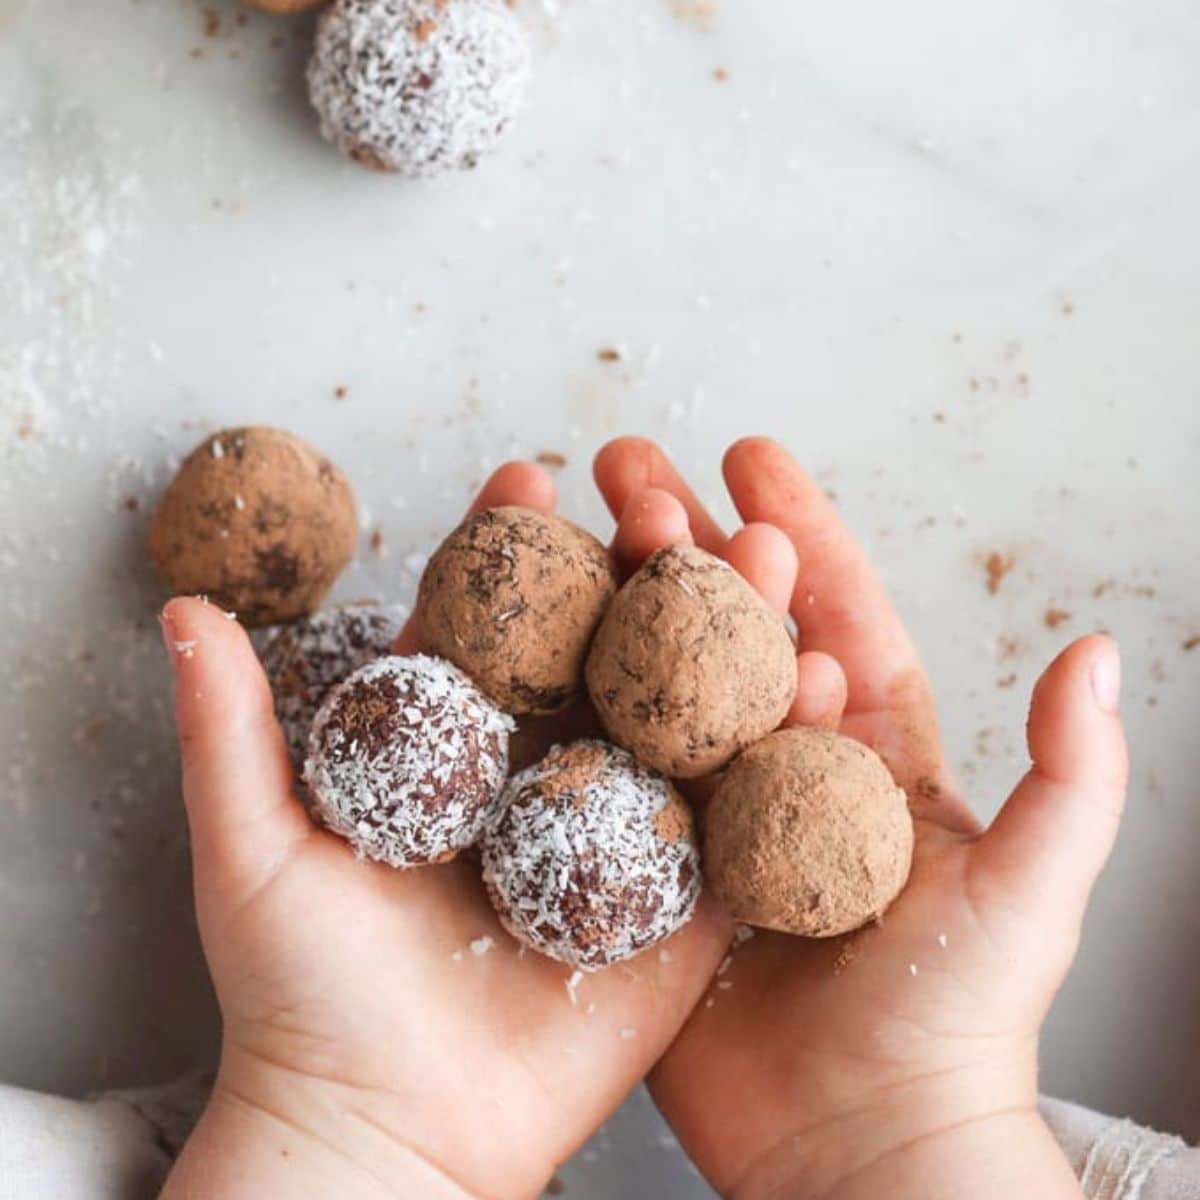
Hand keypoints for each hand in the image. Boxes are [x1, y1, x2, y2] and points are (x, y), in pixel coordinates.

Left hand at [159, 463, 731, 1199]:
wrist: (387, 1136)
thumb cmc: (300, 997)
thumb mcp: (253, 848)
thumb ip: (231, 729)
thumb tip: (183, 605)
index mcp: (460, 752)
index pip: (492, 627)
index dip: (508, 550)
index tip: (529, 474)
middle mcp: (546, 781)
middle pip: (602, 655)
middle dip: (638, 570)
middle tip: (664, 498)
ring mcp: (621, 839)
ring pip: (683, 719)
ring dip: (727, 636)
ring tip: (761, 550)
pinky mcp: (683, 908)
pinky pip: (738, 823)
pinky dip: (783, 753)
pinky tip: (818, 677)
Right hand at [592, 437, 1127, 1199]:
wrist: (864, 1150)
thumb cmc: (959, 1024)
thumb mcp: (1032, 892)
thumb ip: (1071, 777)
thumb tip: (1096, 648)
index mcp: (867, 754)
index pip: (830, 614)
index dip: (794, 530)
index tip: (747, 455)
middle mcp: (780, 768)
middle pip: (725, 632)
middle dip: (679, 540)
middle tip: (620, 466)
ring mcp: (705, 815)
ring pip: (653, 689)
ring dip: (611, 606)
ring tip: (558, 530)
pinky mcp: (648, 871)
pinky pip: (603, 778)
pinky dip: (567, 714)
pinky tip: (522, 655)